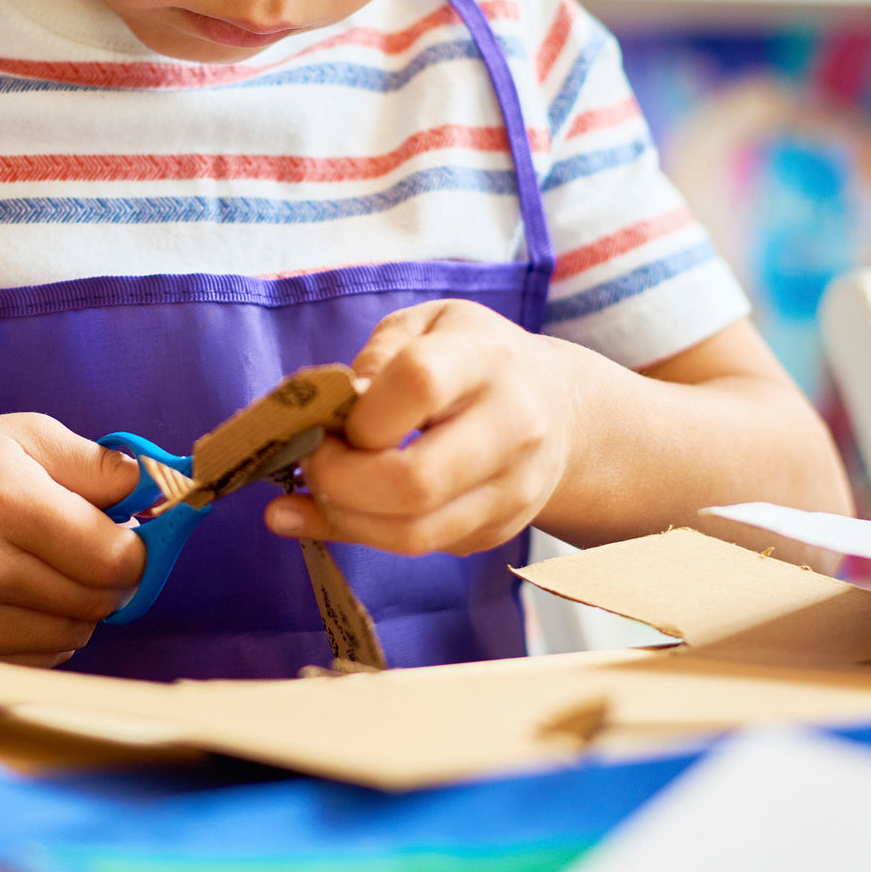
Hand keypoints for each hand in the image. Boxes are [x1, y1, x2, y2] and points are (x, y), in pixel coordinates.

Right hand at [0, 413, 144, 664]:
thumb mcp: (27, 435)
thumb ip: (96, 462)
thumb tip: (150, 490)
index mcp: (4, 503)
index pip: (111, 558)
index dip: (135, 547)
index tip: (125, 530)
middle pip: (99, 600)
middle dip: (112, 575)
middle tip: (88, 545)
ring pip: (76, 633)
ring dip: (83, 604)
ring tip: (49, 565)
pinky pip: (45, 658)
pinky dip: (53, 630)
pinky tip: (25, 594)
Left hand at [264, 300, 579, 555]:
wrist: (557, 406)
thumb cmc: (472, 355)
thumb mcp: (425, 324)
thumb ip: (375, 357)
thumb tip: (331, 410)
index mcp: (486, 360)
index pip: (419, 385)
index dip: (360, 411)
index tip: (333, 415)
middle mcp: (512, 428)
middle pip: (415, 481)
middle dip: (339, 480)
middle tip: (313, 459)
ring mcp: (512, 490)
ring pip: (413, 534)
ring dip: (345, 517)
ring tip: (322, 486)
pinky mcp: (497, 532)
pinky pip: (418, 547)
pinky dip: (361, 533)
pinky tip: (337, 508)